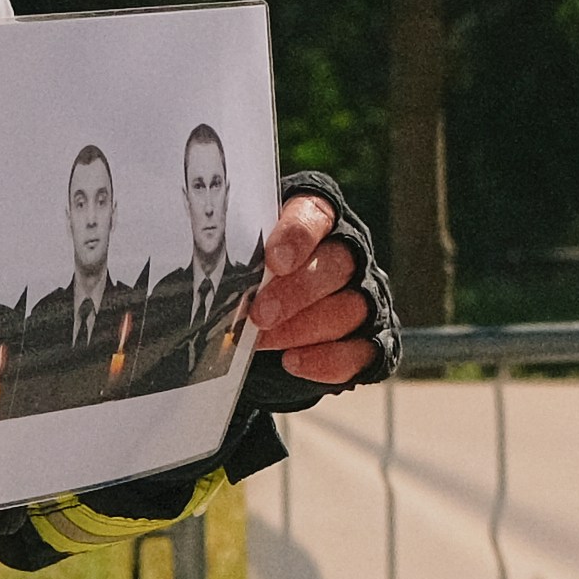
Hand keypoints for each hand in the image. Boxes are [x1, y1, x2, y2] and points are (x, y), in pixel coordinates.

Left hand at [250, 192, 389, 388]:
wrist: (281, 310)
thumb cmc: (260, 270)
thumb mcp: (248, 250)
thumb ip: (238, 250)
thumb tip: (205, 258)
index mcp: (319, 218)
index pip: (314, 216)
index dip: (297, 238)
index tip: (274, 261)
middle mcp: (351, 254)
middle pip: (335, 265)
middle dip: (296, 293)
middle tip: (260, 315)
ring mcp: (366, 297)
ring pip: (347, 309)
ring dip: (302, 328)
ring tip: (263, 341)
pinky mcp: (373, 339)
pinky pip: (358, 351)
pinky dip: (325, 360)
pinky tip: (292, 362)